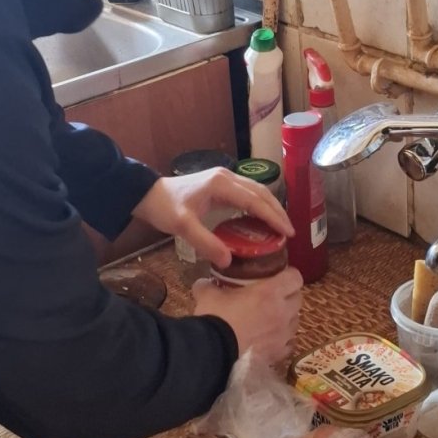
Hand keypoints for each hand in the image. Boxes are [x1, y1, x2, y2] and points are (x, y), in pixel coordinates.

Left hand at [131, 168, 292, 267]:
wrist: (147, 194)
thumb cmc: (164, 208)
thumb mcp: (183, 227)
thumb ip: (206, 243)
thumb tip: (229, 261)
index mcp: (221, 184)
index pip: (255, 200)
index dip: (273, 217)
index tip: (288, 232)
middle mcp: (226, 177)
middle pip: (261, 192)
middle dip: (277, 212)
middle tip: (289, 232)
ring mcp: (224, 179)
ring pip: (256, 191)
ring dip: (270, 207)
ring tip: (280, 227)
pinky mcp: (220, 184)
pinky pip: (246, 194)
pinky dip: (258, 206)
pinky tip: (261, 220)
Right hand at [193, 268, 303, 363]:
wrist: (214, 352)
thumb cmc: (216, 318)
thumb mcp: (208, 295)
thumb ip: (208, 285)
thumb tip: (204, 282)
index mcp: (270, 292)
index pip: (295, 277)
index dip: (289, 275)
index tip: (279, 275)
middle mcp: (283, 312)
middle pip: (298, 299)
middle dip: (289, 296)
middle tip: (274, 297)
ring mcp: (283, 335)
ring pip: (295, 322)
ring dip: (287, 318)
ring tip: (272, 319)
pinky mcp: (278, 354)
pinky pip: (288, 343)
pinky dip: (283, 340)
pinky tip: (271, 340)